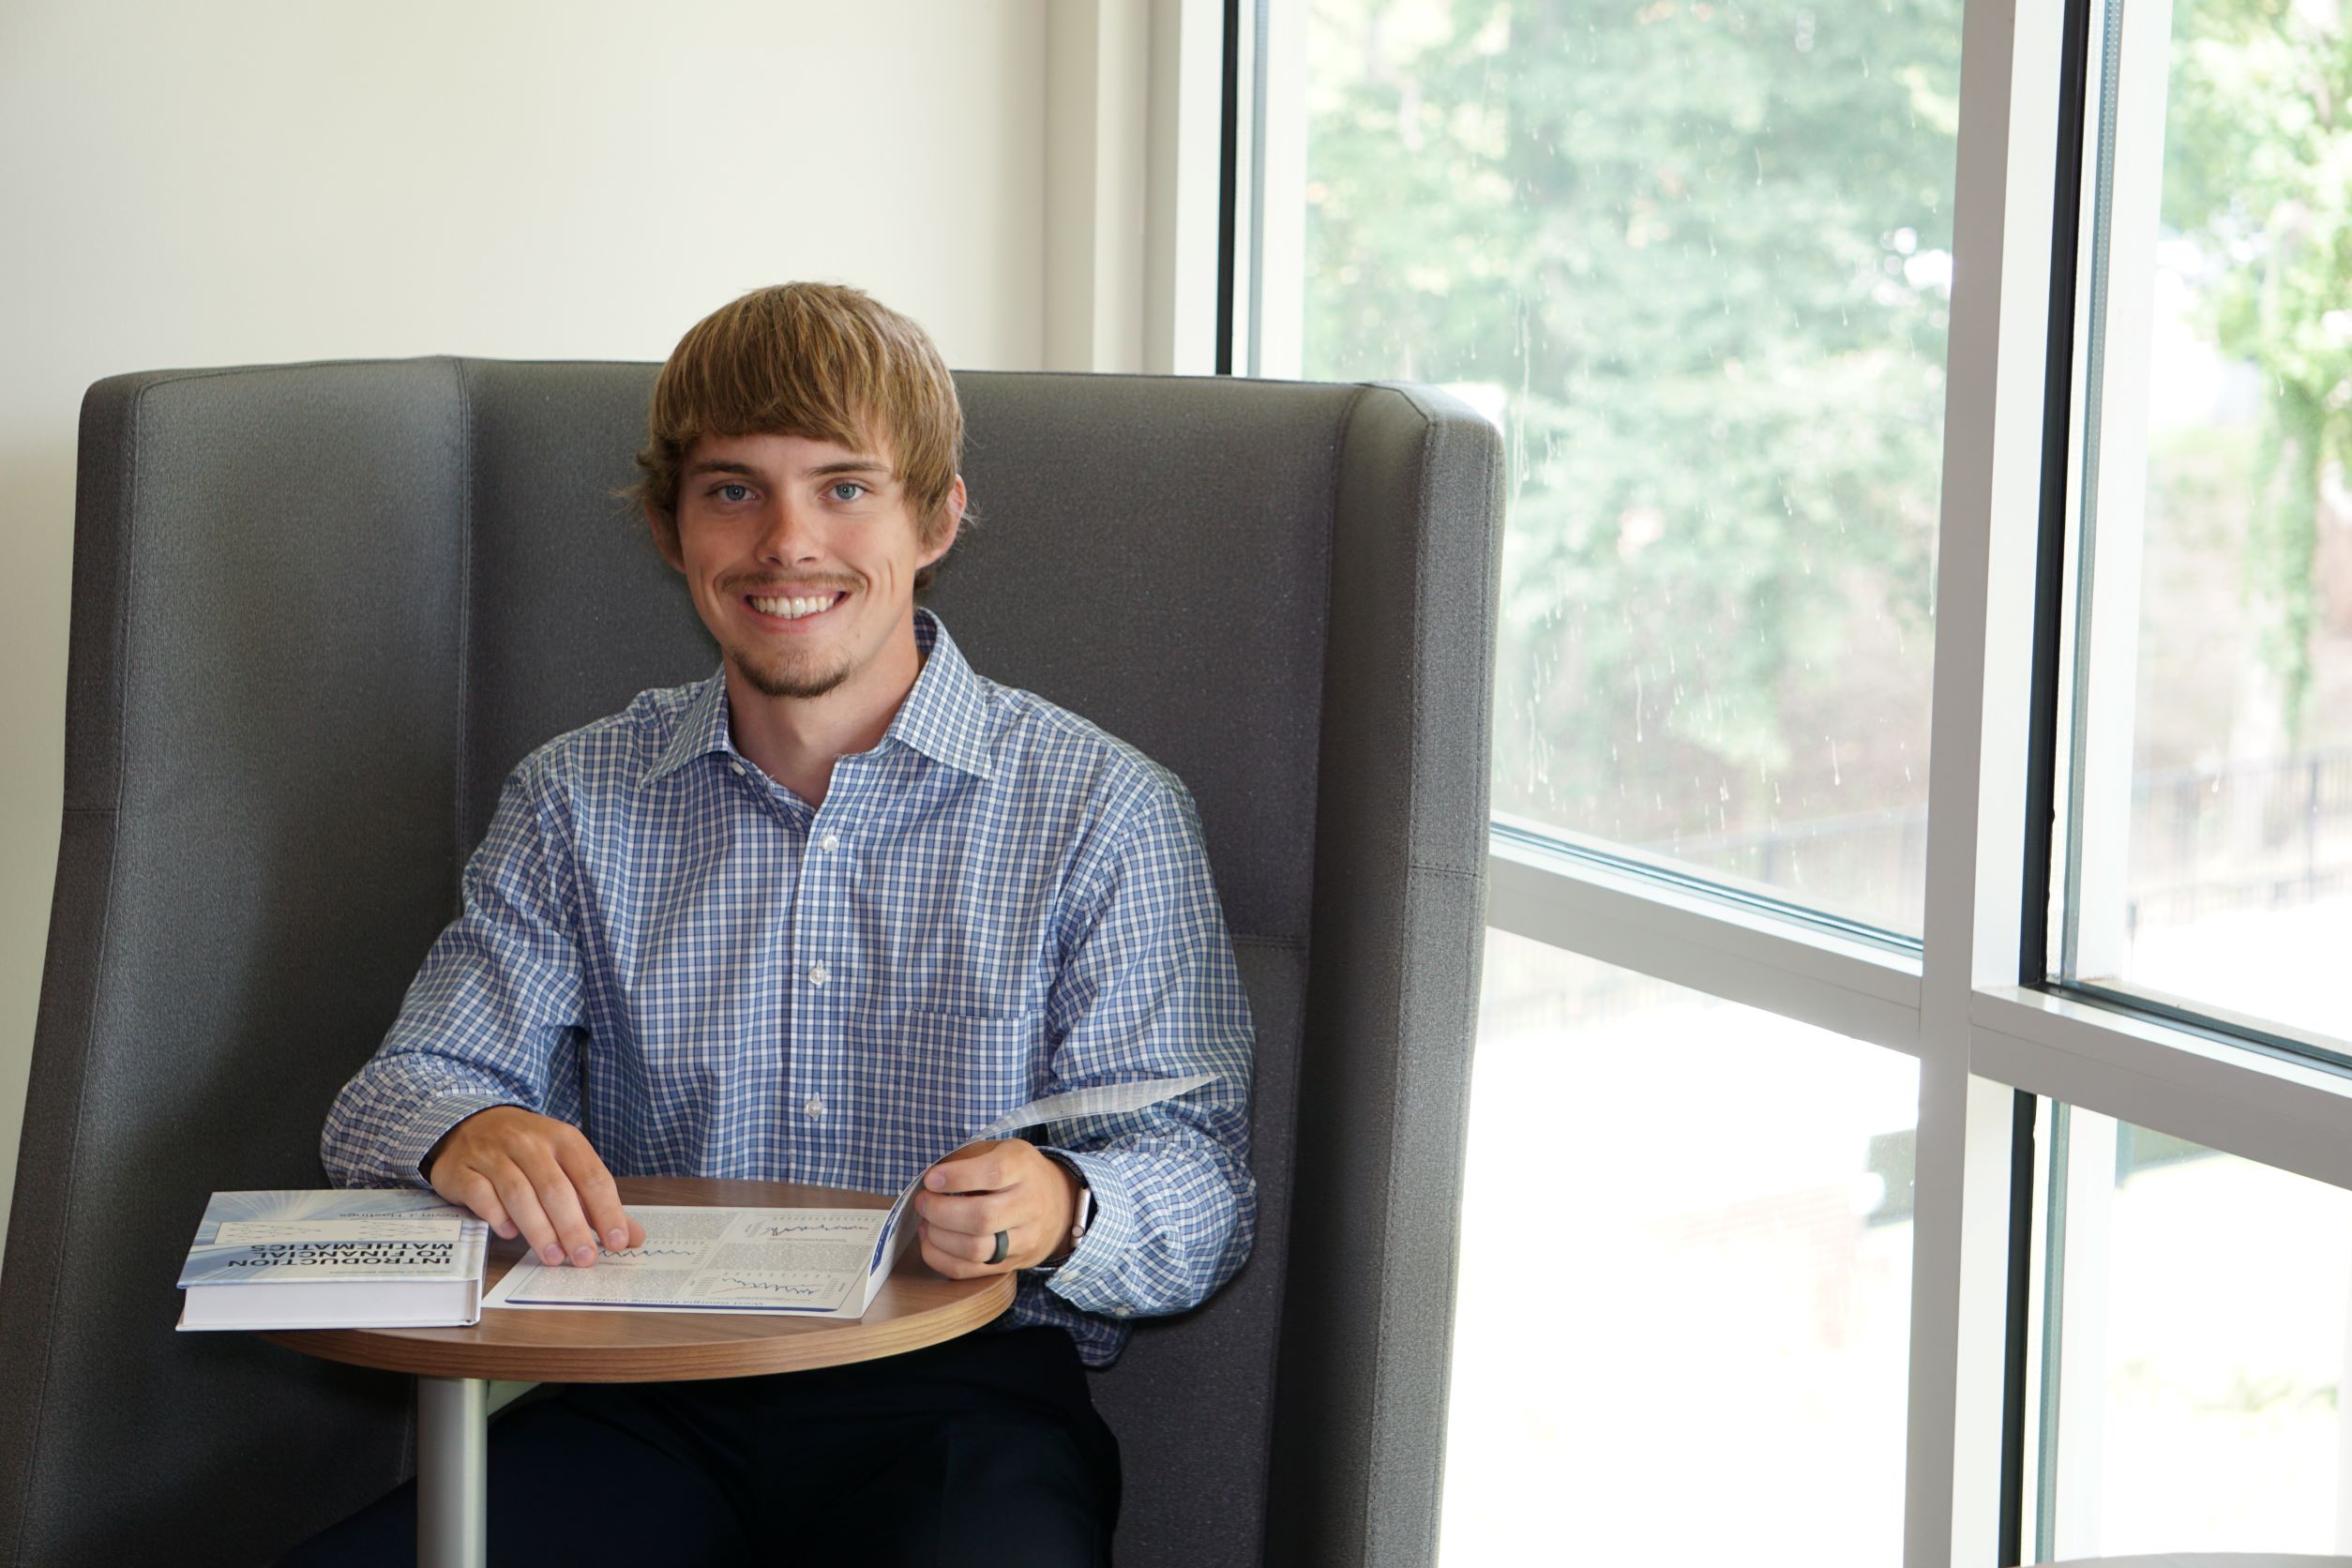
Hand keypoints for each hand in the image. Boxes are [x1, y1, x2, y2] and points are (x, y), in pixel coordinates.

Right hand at [424, 1105, 643, 1267]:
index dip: (607, 1211)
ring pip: (519, 1193)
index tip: (617, 1242)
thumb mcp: (565, 1164)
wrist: (470, 1123)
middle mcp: (530, 1143)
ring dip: (539, 1229)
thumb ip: (595, 1201)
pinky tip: (510, 1234)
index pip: (592, 1177)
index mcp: (563, 1139)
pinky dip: (497, 1216)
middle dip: (573, 1227)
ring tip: (554, 1257)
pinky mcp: (463, 1170)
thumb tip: (632, 1237)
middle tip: (584, 1259)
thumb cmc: (526, 1151)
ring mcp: (493, 1154)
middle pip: (556, 1188)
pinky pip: (481, 1194)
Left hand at [913, 1139, 1078, 1277]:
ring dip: (939, 1238)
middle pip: (982, 1218)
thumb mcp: (1002, 1150)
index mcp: (1024, 1169)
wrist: (1060, 1205)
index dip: (957, 1177)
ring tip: (926, 1223)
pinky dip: (940, 1258)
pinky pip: (970, 1271)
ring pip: (976, 1249)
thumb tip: (932, 1181)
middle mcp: (1029, 1205)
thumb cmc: (1018, 1173)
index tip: (931, 1179)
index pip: (994, 1174)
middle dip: (940, 1212)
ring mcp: (1024, 1239)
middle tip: (922, 1202)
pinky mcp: (1012, 1263)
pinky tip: (931, 1241)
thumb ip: (969, 1159)